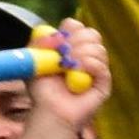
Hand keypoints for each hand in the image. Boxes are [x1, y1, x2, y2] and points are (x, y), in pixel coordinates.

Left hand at [11, 22, 109, 138]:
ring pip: (98, 48)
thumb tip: (56, 34)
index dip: (68, 30)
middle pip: (91, 33)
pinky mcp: (104, 83)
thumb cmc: (42, 91)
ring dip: (80, 55)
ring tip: (68, 69)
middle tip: (63, 57)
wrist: (50, 112)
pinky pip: (102, 66)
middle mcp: (86, 56)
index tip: (58, 43)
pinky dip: (89, 66)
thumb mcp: (35, 62)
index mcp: (71, 47)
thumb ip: (40, 43)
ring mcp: (97, 69)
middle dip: (75, 41)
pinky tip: (77, 74)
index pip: (77, 26)